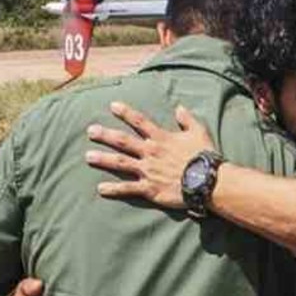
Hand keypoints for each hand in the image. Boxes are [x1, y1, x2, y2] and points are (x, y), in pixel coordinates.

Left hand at [85, 102, 216, 208]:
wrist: (207, 180)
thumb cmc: (204, 156)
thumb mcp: (199, 132)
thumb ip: (187, 119)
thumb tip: (179, 108)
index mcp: (161, 138)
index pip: (140, 122)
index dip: (126, 113)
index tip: (112, 106)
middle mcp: (150, 152)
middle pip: (123, 141)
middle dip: (105, 135)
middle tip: (90, 131)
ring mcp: (147, 170)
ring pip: (120, 162)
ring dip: (103, 159)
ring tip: (88, 156)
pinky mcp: (149, 188)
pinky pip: (128, 188)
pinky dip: (114, 189)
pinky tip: (100, 189)